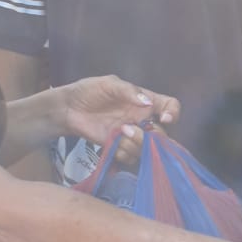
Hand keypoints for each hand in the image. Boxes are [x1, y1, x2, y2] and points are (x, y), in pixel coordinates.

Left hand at [58, 76, 179, 165]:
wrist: (68, 109)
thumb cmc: (89, 91)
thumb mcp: (109, 84)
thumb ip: (128, 91)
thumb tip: (147, 103)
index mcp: (145, 101)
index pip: (170, 107)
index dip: (173, 113)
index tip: (163, 119)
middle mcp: (142, 120)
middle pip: (163, 135)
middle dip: (152, 137)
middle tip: (130, 129)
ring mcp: (131, 135)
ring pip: (148, 149)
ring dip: (136, 145)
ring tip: (118, 134)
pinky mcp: (119, 147)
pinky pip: (131, 157)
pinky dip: (124, 154)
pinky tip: (112, 145)